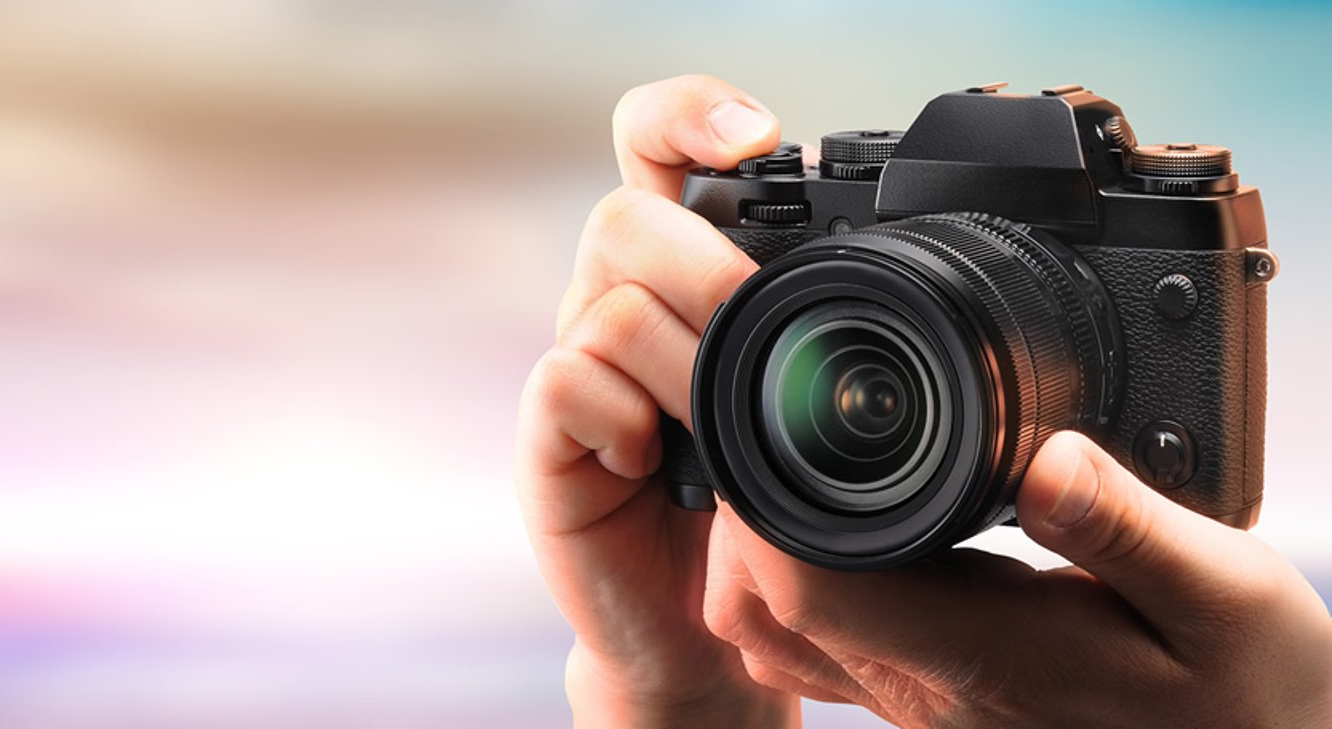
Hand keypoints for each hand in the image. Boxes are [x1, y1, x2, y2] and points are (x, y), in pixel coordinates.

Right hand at [515, 75, 790, 726]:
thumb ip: (810, 329)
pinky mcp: (547, 435)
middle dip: (705, 266)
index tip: (758, 136)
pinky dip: (625, 419)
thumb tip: (882, 261)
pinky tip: (658, 466)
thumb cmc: (758, 511)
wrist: (705, 628)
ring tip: (716, 430)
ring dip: (683, 365)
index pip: (654, 147)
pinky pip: (566, 380)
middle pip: (624, 214)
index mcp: (682, 273)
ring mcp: (578, 367)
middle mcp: (617, 303)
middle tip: (755, 332)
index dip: (689, 115)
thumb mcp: (801, 405)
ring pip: (608, 300)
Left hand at [704, 431, 1331, 726]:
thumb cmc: (1250, 693)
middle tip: (774, 417)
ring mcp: (922, 705)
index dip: (760, 505)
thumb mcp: (1225, 598)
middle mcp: (927, 691)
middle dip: (743, 512)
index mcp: (981, 654)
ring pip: (780, 634)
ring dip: (761, 552)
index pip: (806, 584)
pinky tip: (843, 525)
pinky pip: (823, 648)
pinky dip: (801, 583)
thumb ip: (1129, 530)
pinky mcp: (934, 702)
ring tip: (797, 463)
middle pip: (766, 605)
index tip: (772, 419)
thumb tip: (1050, 458)